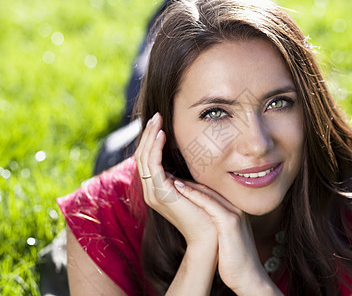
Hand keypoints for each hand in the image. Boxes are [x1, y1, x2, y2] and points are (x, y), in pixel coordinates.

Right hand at [134, 112, 216, 245]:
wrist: (210, 236)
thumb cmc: (206, 213)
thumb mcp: (192, 188)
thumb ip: (184, 176)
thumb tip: (186, 159)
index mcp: (157, 189)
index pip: (147, 160)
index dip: (150, 140)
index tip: (159, 123)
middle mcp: (151, 191)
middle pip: (141, 156)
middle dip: (147, 134)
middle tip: (156, 116)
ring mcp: (153, 193)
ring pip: (144, 158)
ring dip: (149, 137)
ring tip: (157, 120)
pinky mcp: (160, 194)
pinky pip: (152, 165)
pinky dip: (155, 148)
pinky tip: (161, 134)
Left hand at [173, 180, 280, 294]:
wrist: (249, 277)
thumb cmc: (234, 261)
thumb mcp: (226, 238)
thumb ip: (217, 227)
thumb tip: (202, 224)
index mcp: (234, 211)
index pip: (210, 192)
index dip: (191, 186)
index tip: (173, 181)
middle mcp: (235, 208)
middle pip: (208, 188)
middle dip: (187, 181)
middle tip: (167, 173)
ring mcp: (234, 213)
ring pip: (207, 192)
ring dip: (187, 183)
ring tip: (168, 177)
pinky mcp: (230, 222)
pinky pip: (208, 203)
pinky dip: (193, 194)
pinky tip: (178, 188)